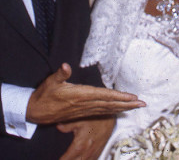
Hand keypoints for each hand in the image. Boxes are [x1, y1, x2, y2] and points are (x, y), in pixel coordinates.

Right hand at [26, 63, 145, 124]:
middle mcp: (85, 104)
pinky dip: (113, 111)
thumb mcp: (50, 82)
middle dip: (127, 104)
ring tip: (137, 106)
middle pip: (110, 104)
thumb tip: (66, 65)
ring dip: (123, 108)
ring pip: (108, 109)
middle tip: (142, 103)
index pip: (104, 96)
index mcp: (80, 95)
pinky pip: (102, 112)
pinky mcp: (83, 113)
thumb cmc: (44, 95)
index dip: (119, 96)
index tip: (132, 97)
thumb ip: (60, 74)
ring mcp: (85, 110)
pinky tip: (121, 110)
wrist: (36, 112)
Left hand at [57, 117, 115, 159]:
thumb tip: (58, 127)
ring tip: (71, 158)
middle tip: (64, 157)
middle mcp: (86, 152)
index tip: (58, 158)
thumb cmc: (95, 118)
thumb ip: (67, 125)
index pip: (66, 159)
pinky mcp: (98, 152)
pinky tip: (81, 158)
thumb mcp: (79, 119)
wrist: (109, 118)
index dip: (60, 159)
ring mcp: (93, 154)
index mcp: (79, 146)